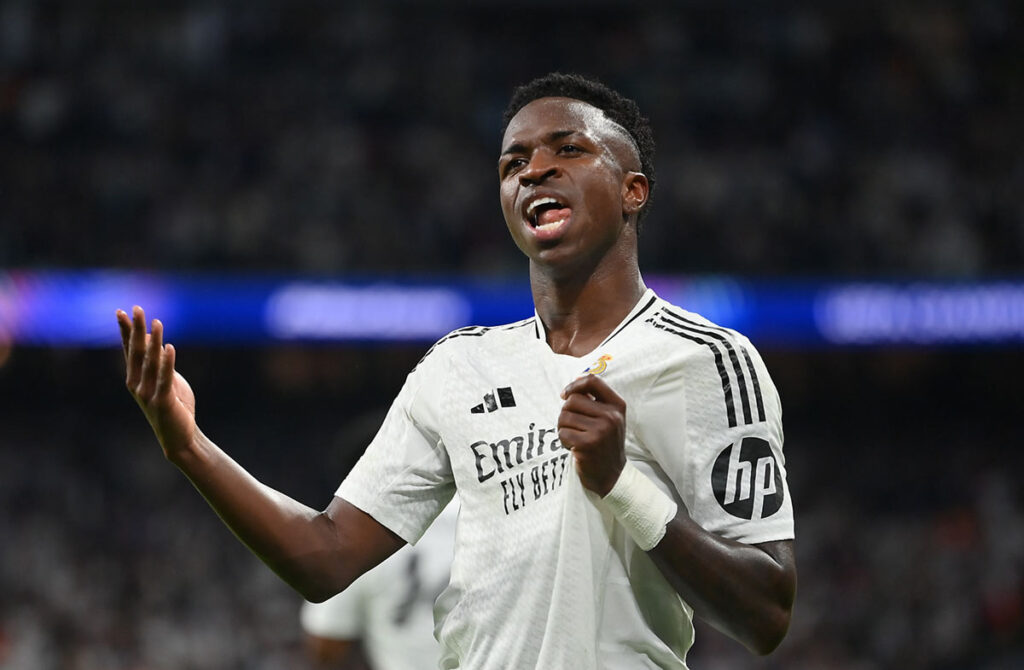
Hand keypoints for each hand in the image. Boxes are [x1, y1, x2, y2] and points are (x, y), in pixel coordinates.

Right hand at [117, 306, 196, 460]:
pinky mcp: (163, 402)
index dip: (126, 330)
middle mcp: (137, 384)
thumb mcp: (165, 379)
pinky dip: (167, 363)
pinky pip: (165, 379)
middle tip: (136, 308)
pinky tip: (170, 347)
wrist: (179, 437)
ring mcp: (148, 394)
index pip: (129, 350)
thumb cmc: (173, 406)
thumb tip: (153, 337)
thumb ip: (158, 361)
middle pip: (136, 352)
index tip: (121, 311)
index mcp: (135, 378)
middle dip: (136, 330)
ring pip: (151, 363)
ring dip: (154, 342)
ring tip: (157, 322)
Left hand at [558, 374, 626, 496]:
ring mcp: (600, 430)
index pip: (593, 381)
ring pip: (565, 416)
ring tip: (575, 438)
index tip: (565, 394)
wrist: (612, 475)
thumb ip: (595, 400)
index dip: (574, 385)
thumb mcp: (609, 419)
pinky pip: (562, 433)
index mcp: (617, 406)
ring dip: (563, 428)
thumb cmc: (605, 443)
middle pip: (572, 400)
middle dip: (566, 413)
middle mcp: (611, 416)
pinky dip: (564, 441)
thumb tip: (575, 379)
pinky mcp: (587, 444)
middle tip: (573, 427)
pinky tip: (574, 448)